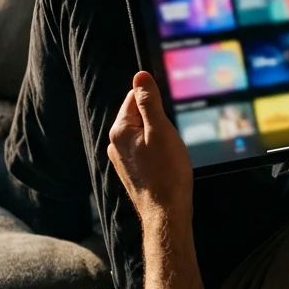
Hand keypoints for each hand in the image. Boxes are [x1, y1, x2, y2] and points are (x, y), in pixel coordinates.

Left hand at [108, 72, 193, 225]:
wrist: (166, 212)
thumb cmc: (166, 172)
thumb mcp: (161, 130)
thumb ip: (149, 101)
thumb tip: (140, 76)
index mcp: (120, 130)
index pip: (135, 97)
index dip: (156, 102)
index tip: (169, 116)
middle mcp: (116, 144)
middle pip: (139, 116)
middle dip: (158, 121)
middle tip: (172, 137)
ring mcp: (122, 159)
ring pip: (143, 134)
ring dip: (159, 137)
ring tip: (170, 153)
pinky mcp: (132, 171)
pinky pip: (144, 150)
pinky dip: (157, 152)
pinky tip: (167, 164)